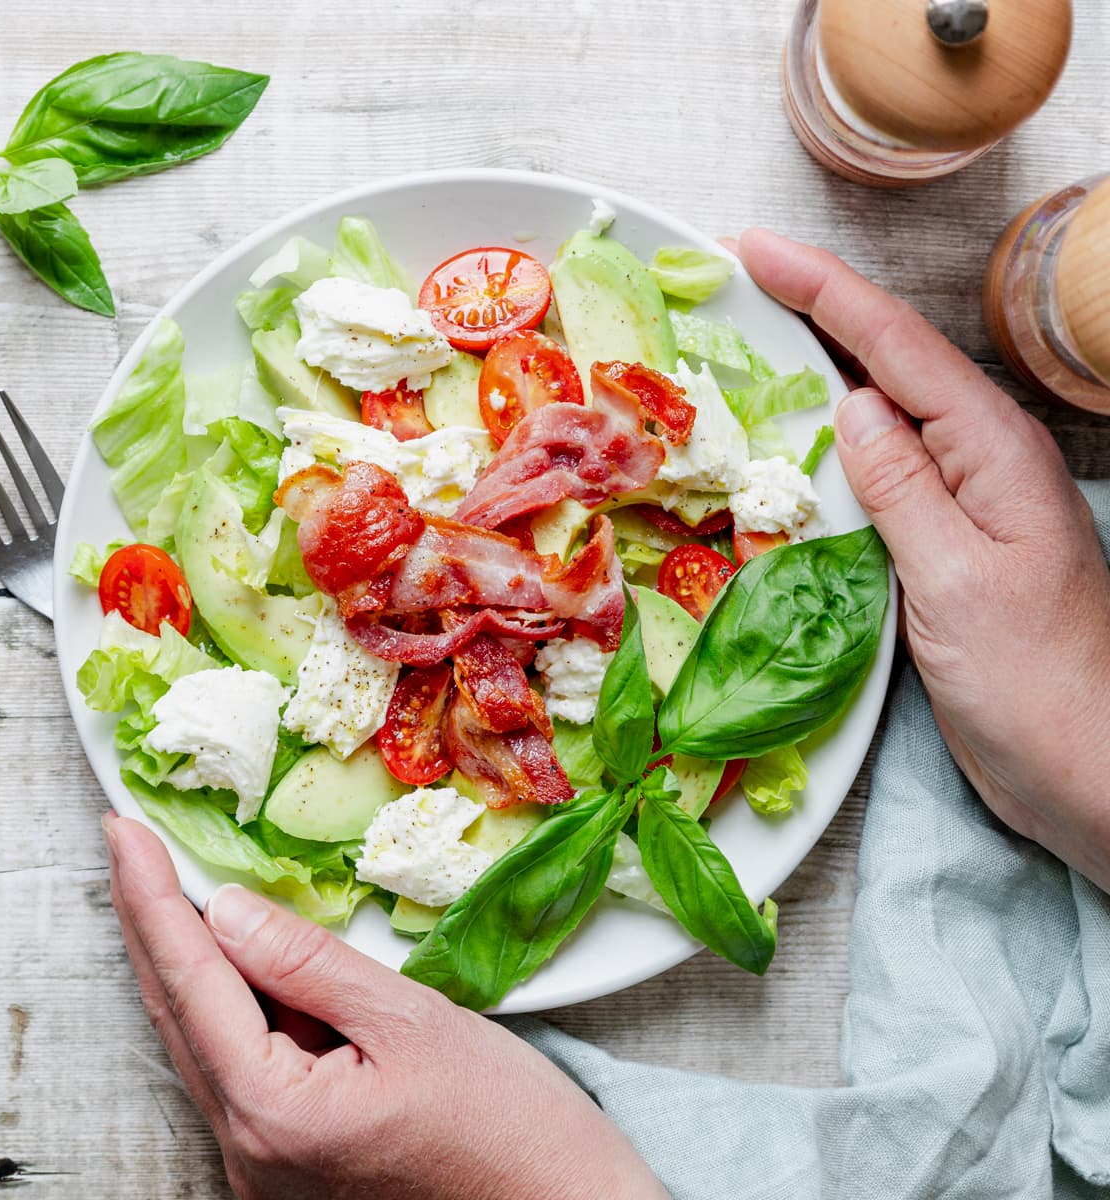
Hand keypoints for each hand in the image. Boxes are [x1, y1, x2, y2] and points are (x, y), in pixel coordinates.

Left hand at [104, 814, 668, 1199]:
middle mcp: (250, 1152)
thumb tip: (227, 910)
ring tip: (173, 886)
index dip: (152, 897)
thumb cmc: (509, 1126)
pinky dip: (235, 1005)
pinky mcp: (295, 1165)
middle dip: (151, 923)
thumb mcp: (412, 1022)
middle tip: (130, 844)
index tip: (124, 829)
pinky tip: (244, 962)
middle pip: (180, 1014)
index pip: (191, 981)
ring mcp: (268, 1167)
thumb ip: (310, 965)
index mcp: (273, 1114)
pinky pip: (243, 1069)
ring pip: (207, 1042)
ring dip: (189, 962)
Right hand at [738, 229, 1109, 889]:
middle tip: (746, 275)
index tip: (754, 249)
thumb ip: (902, 489)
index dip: (822, 290)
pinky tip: (799, 443)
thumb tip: (851, 406)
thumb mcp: (956, 579)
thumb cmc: (1036, 680)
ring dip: (820, 369)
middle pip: (889, 361)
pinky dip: (830, 444)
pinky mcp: (942, 543)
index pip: (893, 348)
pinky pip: (878, 473)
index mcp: (989, 451)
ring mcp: (961, 502)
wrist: (1086, 763)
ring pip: (881, 415)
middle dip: (818, 309)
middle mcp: (977, 461)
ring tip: (756, 337)